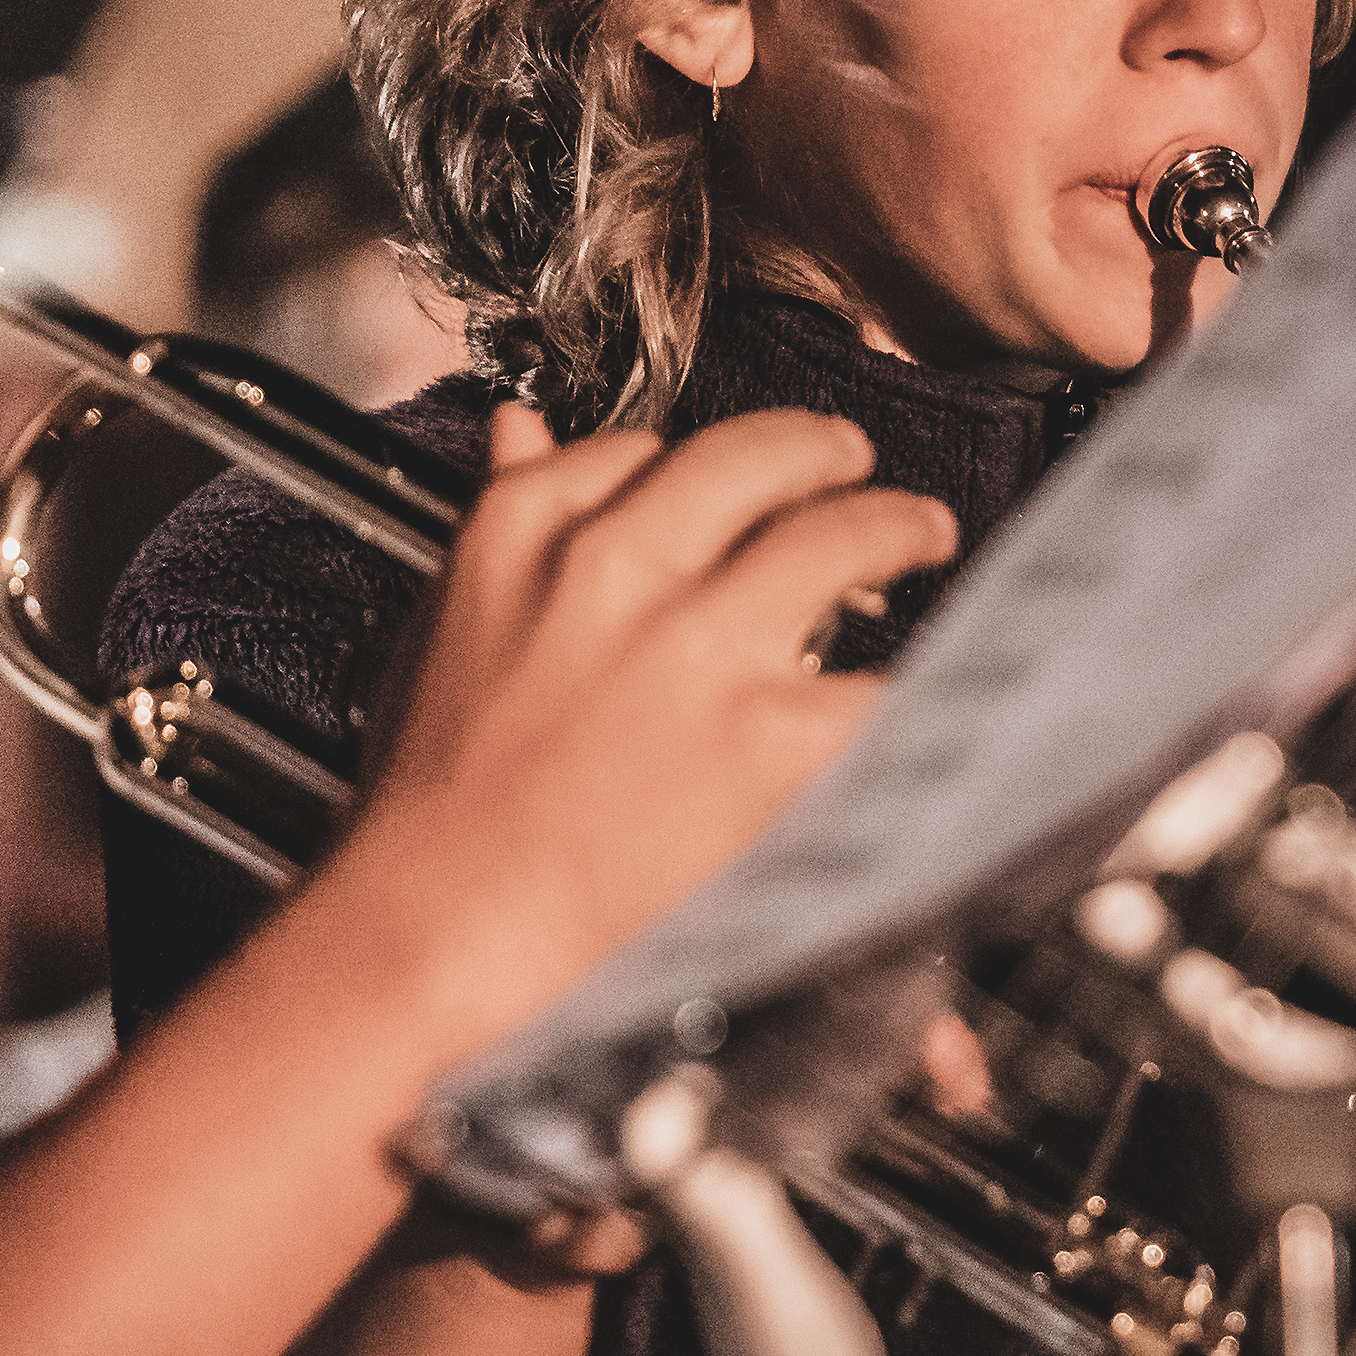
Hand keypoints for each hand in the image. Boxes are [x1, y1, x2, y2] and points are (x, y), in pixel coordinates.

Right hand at [326, 402, 954, 1045]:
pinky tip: (926, 676)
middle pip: (756, 461)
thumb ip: (504, 517)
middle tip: (851, 462)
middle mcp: (618, 567)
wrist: (442, 925)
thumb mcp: (446, 627)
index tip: (729, 480)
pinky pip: (875, 681)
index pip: (641, 449)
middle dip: (821, 451)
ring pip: (840, 536)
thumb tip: (523, 430)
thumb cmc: (429, 803)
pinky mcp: (768, 734)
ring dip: (897, 524)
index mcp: (524, 531)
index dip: (699, 463)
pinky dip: (910, 680)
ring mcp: (701, 645)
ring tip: (920, 532)